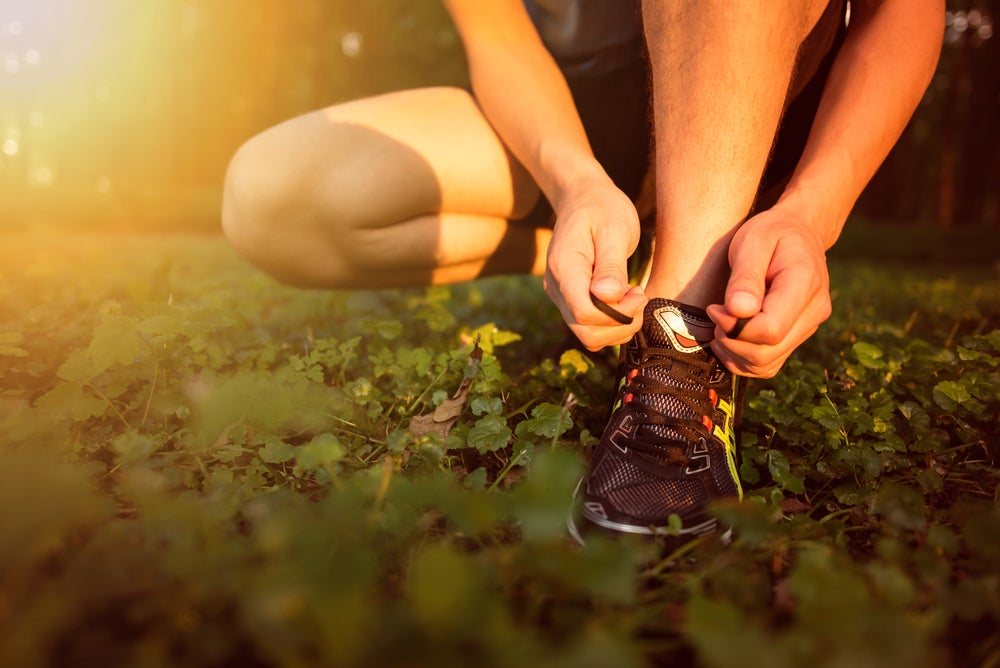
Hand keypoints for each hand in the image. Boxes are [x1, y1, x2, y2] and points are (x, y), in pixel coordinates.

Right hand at [543, 179, 647, 349]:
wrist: (582, 198)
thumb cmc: (602, 208)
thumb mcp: (615, 229)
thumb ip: (611, 265)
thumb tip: (609, 296)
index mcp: (564, 267)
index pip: (584, 312)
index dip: (617, 314)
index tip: (637, 293)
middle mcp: (556, 287)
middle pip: (586, 331)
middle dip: (620, 325)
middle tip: (639, 297)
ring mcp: (560, 295)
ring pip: (587, 335)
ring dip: (617, 327)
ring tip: (633, 298)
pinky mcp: (568, 299)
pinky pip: (588, 326)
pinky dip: (611, 324)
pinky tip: (623, 301)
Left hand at [705, 208, 831, 377]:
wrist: (798, 232)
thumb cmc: (771, 233)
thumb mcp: (752, 242)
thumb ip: (745, 278)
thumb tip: (738, 312)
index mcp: (804, 284)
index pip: (769, 330)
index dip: (734, 328)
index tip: (715, 308)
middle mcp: (814, 311)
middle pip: (766, 353)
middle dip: (730, 342)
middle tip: (716, 316)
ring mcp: (809, 326)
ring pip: (766, 365)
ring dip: (733, 353)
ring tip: (721, 325)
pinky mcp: (798, 336)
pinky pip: (768, 364)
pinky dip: (742, 359)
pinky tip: (730, 336)